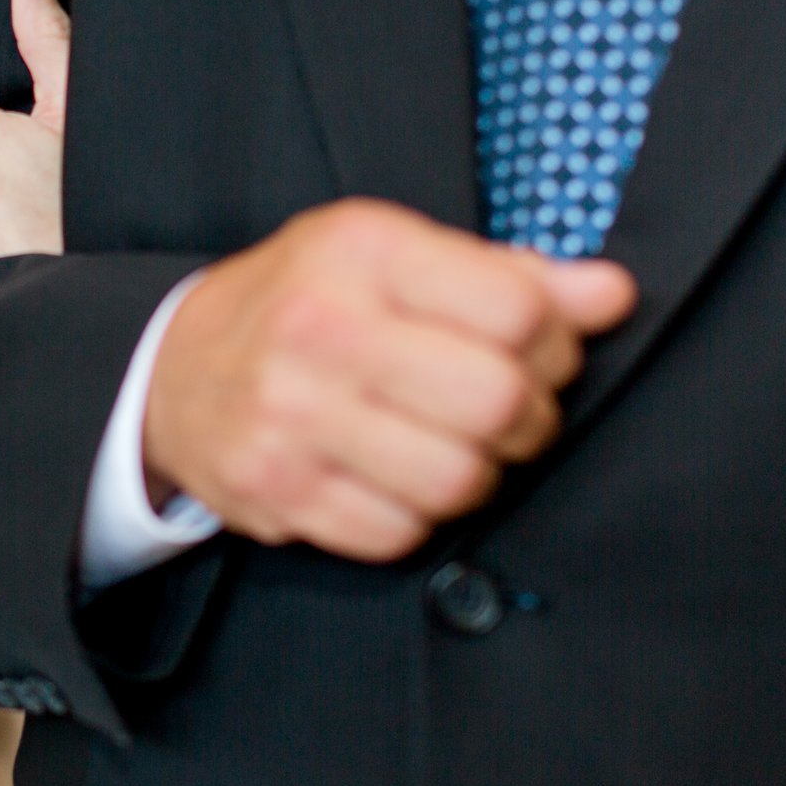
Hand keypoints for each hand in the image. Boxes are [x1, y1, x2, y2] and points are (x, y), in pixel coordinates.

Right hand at [144, 200, 638, 560]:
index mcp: (362, 252)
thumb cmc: (305, 304)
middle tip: (511, 416)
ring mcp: (290, 417)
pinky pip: (397, 533)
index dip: (554, 345)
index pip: (516, 311)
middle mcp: (319, 330)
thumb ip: (508, 275)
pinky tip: (397, 481)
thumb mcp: (393, 258)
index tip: (536, 354)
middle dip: (529, 420)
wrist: (172, 369)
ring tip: (455, 450)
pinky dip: (415, 518)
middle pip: (495, 402)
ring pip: (456, 480)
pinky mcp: (274, 490)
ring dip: (478, 476)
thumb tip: (612, 297)